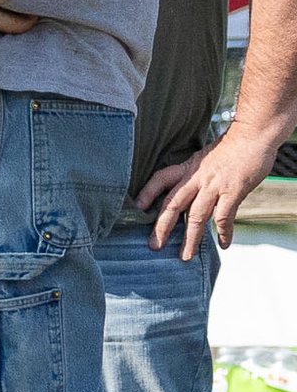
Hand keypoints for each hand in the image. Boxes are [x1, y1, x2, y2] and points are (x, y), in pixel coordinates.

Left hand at [138, 129, 279, 259]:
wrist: (254, 135)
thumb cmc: (231, 147)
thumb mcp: (204, 158)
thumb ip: (195, 175)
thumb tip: (189, 193)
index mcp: (188, 168)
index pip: (160, 178)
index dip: (148, 192)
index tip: (136, 206)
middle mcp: (197, 178)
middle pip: (173, 204)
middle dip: (162, 227)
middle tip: (154, 245)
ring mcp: (214, 185)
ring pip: (196, 216)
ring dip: (190, 238)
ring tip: (185, 255)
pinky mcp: (233, 191)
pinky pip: (224, 217)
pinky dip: (223, 232)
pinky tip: (224, 244)